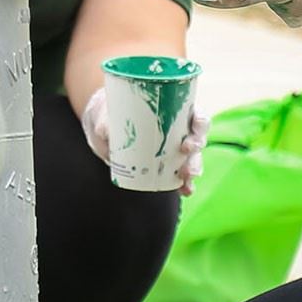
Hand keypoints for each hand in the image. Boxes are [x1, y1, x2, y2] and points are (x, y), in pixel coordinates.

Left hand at [81, 85, 209, 196]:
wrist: (102, 128)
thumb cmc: (108, 113)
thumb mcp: (106, 115)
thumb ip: (106, 122)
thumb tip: (105, 130)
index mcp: (171, 110)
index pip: (195, 113)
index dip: (200, 121)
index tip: (193, 128)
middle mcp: (178, 129)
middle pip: (197, 137)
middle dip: (196, 146)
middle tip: (186, 152)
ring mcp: (173, 149)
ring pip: (192, 158)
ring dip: (193, 167)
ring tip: (187, 177)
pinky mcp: (165, 167)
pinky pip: (180, 176)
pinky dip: (185, 184)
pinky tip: (185, 190)